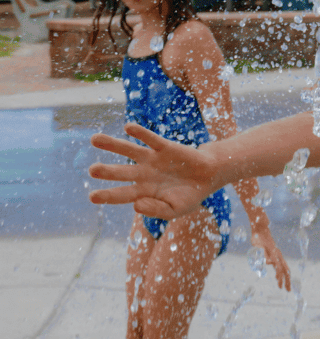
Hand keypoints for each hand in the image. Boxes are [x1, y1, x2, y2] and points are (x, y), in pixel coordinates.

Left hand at [88, 123, 217, 219]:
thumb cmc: (189, 195)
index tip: (93, 197)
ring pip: (129, 150)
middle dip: (107, 171)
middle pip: (121, 171)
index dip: (108, 195)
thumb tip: (135, 205)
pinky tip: (128, 128)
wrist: (209, 177)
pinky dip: (141, 133)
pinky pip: (151, 139)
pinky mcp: (164, 147)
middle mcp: (143, 173)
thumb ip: (155, 210)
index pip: (122, 194)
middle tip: (92, 170)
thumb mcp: (175, 210)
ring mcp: (152, 159)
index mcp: (143, 191)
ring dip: (112, 145)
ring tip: (94, 139)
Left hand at [251, 230, 291, 290]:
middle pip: (285, 270)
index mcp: (275, 254)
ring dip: (286, 279)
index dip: (279, 276)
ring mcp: (278, 255)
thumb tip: (268, 262)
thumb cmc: (258, 238)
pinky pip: (281, 266)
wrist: (261, 230)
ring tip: (285, 287)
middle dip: (287, 281)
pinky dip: (282, 273)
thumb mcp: (258, 245)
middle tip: (287, 290)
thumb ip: (263, 253)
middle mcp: (278, 255)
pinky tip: (279, 278)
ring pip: (285, 269)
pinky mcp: (275, 255)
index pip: (279, 267)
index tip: (279, 284)